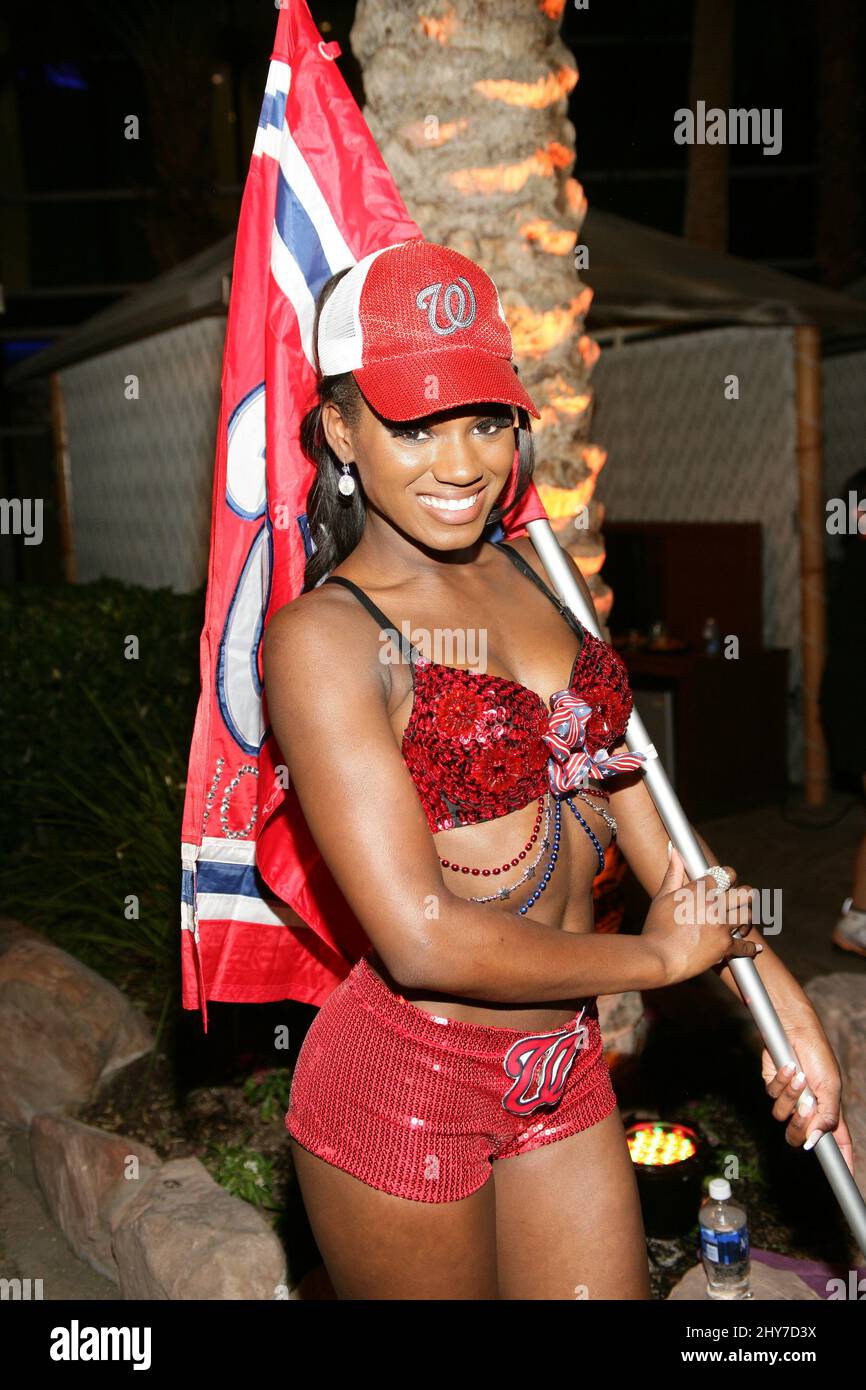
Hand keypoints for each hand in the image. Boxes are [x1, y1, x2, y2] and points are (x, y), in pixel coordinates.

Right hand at [642, 847, 762, 985]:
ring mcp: (721, 926)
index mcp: (699, 890)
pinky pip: (745, 945)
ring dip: (746, 918)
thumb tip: (675, 851)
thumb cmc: (656, 927)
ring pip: (747, 916)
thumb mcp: (662, 897)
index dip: (728, 875)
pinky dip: (750, 947)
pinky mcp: (725, 946)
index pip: (725, 874)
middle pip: (744, 893)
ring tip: (743, 921)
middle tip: (743, 897)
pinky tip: (754, 947)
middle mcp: (714, 905)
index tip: (728, 879)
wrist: (657, 957)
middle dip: (745, 894)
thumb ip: (673, 873)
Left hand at [762, 1017, 854, 1177]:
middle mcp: (810, 1108)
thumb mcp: (830, 1086)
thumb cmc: (818, 1056)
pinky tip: (788, 1067)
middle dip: (800, 1124)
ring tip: (799, 1077)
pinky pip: (772, 1095)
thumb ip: (827, 1116)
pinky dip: (780, 1082)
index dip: (842, 1161)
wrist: (794, 1030)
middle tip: (807, 1107)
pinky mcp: (774, 1086)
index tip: (847, 1177)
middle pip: (800, 1136)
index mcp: (829, 1110)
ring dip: (791, 1096)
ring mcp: (791, 1098)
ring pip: (782, 1116)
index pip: (839, 1142)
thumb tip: (816, 1142)